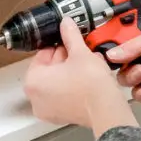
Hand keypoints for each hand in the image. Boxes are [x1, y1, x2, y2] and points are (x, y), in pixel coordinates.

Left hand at [24, 18, 137, 135]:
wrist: (107, 109)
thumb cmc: (90, 85)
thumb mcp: (80, 52)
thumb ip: (70, 35)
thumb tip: (66, 24)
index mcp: (33, 82)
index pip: (41, 55)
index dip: (57, 45)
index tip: (67, 42)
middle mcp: (36, 98)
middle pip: (48, 70)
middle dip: (65, 58)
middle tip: (79, 51)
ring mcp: (48, 110)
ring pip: (56, 82)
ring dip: (70, 70)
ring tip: (86, 62)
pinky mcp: (61, 116)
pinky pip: (63, 94)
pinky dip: (72, 85)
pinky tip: (87, 76)